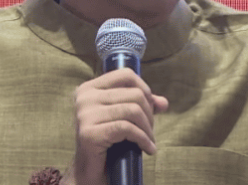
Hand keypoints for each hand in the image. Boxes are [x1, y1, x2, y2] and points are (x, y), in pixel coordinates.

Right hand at [62, 68, 168, 184]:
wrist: (89, 172)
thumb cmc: (106, 143)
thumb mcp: (123, 118)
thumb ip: (140, 106)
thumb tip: (163, 102)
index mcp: (89, 88)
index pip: (125, 75)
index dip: (144, 88)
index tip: (151, 106)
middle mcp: (84, 98)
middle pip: (134, 94)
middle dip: (149, 114)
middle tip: (150, 130)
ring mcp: (85, 115)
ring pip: (133, 110)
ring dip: (148, 129)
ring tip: (149, 140)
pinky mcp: (90, 133)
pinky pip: (127, 129)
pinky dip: (143, 139)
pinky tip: (148, 149)